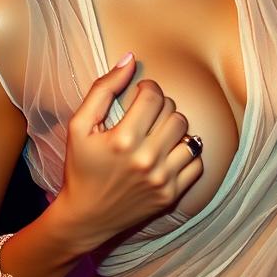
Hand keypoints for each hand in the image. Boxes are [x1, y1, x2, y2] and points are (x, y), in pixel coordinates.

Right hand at [53, 53, 203, 251]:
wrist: (86, 217)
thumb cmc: (81, 168)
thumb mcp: (79, 126)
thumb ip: (103, 89)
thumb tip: (130, 59)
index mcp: (122, 140)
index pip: (153, 96)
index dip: (147, 88)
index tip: (140, 94)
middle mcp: (146, 160)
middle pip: (174, 113)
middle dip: (161, 108)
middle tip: (147, 115)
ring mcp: (162, 179)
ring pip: (188, 135)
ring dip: (175, 130)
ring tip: (159, 133)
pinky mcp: (172, 195)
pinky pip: (196, 162)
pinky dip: (187, 154)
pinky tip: (169, 152)